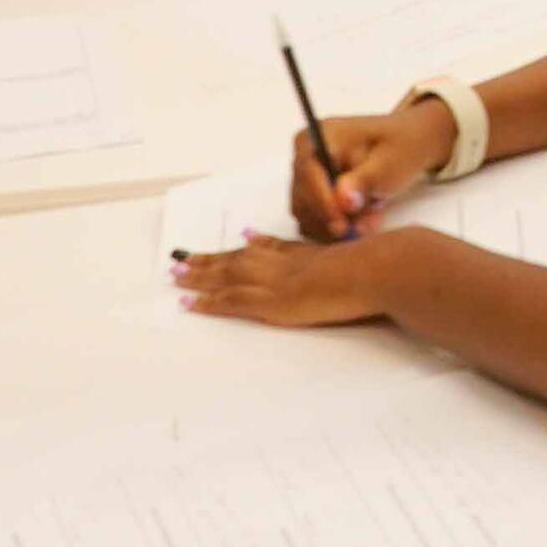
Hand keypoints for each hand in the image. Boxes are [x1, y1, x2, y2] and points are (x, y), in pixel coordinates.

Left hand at [174, 233, 403, 327]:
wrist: (371, 271)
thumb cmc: (372, 268)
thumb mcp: (352, 257)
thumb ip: (336, 256)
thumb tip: (332, 254)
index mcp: (302, 255)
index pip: (267, 249)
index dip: (247, 247)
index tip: (238, 241)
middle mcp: (282, 265)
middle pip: (239, 260)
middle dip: (210, 260)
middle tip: (183, 260)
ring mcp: (274, 283)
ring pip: (227, 277)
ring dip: (199, 276)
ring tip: (175, 276)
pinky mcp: (270, 303)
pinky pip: (231, 302)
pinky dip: (209, 302)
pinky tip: (190, 304)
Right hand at [291, 101, 455, 238]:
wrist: (408, 144)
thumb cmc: (399, 146)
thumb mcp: (389, 162)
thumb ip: (363, 181)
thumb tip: (342, 201)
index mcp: (320, 135)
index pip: (308, 172)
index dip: (322, 201)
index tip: (342, 224)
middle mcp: (305, 156)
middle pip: (303, 199)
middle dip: (336, 217)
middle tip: (370, 222)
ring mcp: (306, 178)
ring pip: (309, 216)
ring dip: (341, 225)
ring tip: (373, 215)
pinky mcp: (312, 198)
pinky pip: (316, 223)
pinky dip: (340, 228)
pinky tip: (366, 217)